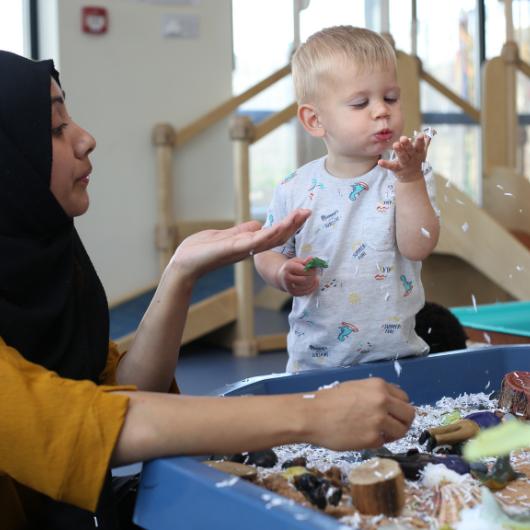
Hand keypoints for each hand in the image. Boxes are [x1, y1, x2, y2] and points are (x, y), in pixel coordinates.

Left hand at [170, 208, 310, 280]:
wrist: (185, 263)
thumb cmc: (201, 250)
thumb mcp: (225, 236)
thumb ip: (242, 231)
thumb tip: (257, 224)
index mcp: (248, 243)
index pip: (272, 233)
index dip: (287, 224)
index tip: (300, 213)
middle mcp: (249, 248)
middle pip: (276, 236)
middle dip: (293, 224)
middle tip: (308, 211)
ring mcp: (243, 249)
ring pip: (270, 238)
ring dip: (286, 227)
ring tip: (301, 215)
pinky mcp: (235, 248)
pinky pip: (256, 240)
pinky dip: (270, 233)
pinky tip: (281, 225)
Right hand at [278, 256, 318, 295]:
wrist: (281, 277)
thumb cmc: (290, 267)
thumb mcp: (296, 261)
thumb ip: (305, 261)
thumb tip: (311, 259)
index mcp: (288, 268)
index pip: (305, 270)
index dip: (312, 269)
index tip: (314, 268)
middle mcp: (287, 278)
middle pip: (306, 279)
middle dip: (313, 276)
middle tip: (314, 273)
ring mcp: (289, 287)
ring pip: (307, 286)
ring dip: (313, 282)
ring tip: (314, 278)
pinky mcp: (293, 293)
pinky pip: (306, 292)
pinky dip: (312, 288)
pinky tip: (312, 283)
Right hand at [305, 378, 414, 450]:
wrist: (312, 415)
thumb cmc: (329, 401)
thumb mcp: (356, 388)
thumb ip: (375, 394)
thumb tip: (391, 404)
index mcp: (378, 385)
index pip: (404, 398)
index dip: (398, 408)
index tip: (391, 414)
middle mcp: (383, 400)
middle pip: (409, 414)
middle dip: (402, 422)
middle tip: (390, 427)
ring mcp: (379, 420)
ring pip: (401, 431)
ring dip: (391, 434)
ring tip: (376, 434)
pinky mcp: (372, 438)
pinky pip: (383, 442)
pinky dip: (375, 442)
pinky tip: (361, 437)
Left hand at [378, 134, 429, 182]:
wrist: (412, 178)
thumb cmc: (416, 160)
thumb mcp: (421, 152)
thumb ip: (424, 143)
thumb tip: (427, 133)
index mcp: (418, 153)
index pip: (420, 146)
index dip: (420, 141)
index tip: (421, 135)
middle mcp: (412, 158)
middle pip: (410, 151)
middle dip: (407, 144)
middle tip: (403, 138)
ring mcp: (404, 164)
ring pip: (402, 157)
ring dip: (399, 151)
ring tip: (395, 144)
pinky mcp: (397, 169)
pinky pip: (391, 166)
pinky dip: (385, 164)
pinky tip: (380, 161)